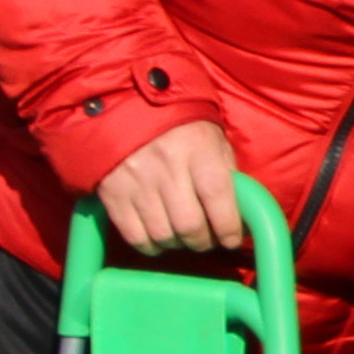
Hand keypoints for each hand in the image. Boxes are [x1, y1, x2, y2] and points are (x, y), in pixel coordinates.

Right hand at [95, 118, 246, 257]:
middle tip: (207, 240)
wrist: (125, 107)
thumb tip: (241, 215)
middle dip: (203, 242)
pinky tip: (159, 238)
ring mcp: (136, 180)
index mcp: (197, 147)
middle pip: (189, 225)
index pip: (217, 197)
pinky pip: (135, 236)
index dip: (228, 227)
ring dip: (178, 244)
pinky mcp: (112, 193)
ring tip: (183, 237)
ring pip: (163, 235)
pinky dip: (151, 246)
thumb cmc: (180, 126)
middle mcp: (166, 165)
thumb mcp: (212, 139)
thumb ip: (227, 174)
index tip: (231, 240)